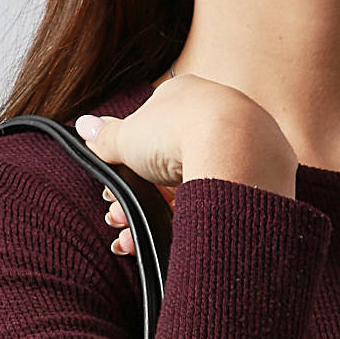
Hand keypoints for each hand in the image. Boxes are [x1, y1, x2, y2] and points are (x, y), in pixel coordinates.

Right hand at [74, 76, 298, 256]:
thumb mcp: (129, 136)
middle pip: (168, 166)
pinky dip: (187, 225)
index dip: (128, 168)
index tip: (113, 195)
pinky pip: (214, 207)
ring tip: (131, 239)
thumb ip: (106, 137)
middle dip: (136, 198)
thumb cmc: (181, 131)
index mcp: (187, 96)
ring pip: (190, 189)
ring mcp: (238, 149)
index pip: (151, 134)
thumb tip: (84, 127)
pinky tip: (167, 242)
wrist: (236, 149)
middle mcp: (216, 118)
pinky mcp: (255, 181)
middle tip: (118, 219)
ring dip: (154, 216)